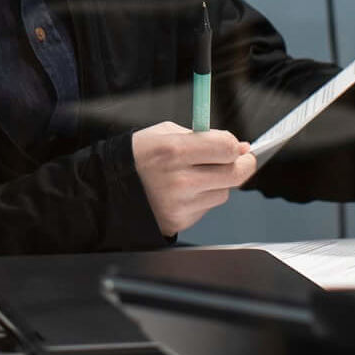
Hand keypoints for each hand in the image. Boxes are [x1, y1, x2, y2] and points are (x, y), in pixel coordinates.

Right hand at [130, 121, 255, 236]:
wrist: (110, 188)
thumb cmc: (138, 156)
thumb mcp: (165, 133)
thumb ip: (203, 137)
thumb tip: (240, 147)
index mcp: (173, 150)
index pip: (226, 148)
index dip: (235, 145)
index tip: (235, 145)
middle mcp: (179, 180)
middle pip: (235, 175)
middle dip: (244, 165)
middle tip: (242, 160)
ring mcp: (180, 204)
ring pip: (224, 193)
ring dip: (219, 183)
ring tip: (196, 176)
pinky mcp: (179, 221)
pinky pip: (207, 208)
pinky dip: (202, 198)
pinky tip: (184, 192)